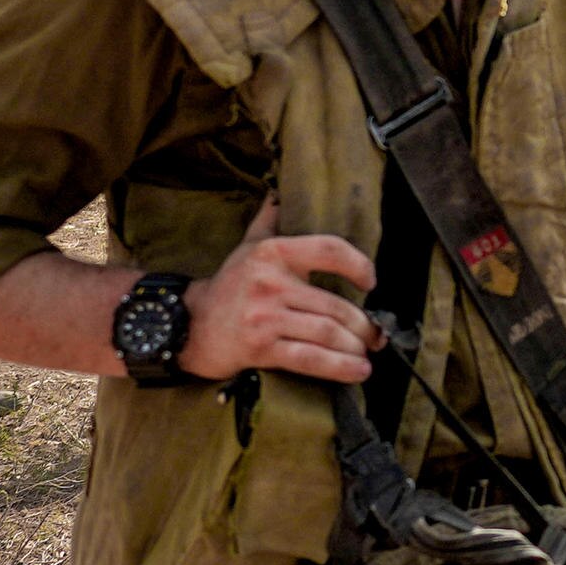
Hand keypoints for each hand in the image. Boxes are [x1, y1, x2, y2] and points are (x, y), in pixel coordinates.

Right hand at [189, 198, 381, 386]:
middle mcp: (270, 282)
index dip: (358, 265)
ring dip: (355, 347)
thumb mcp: (246, 247)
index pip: (329, 249)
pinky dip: (339, 367)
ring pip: (326, 333)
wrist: (189, 325)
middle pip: (334, 304)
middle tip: (376, 335)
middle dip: (363, 324)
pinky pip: (309, 358)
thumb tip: (280, 194)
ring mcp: (265, 317)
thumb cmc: (228, 286)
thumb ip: (268, 221)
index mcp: (273, 252)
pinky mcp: (261, 348)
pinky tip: (358, 370)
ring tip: (368, 353)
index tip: (371, 282)